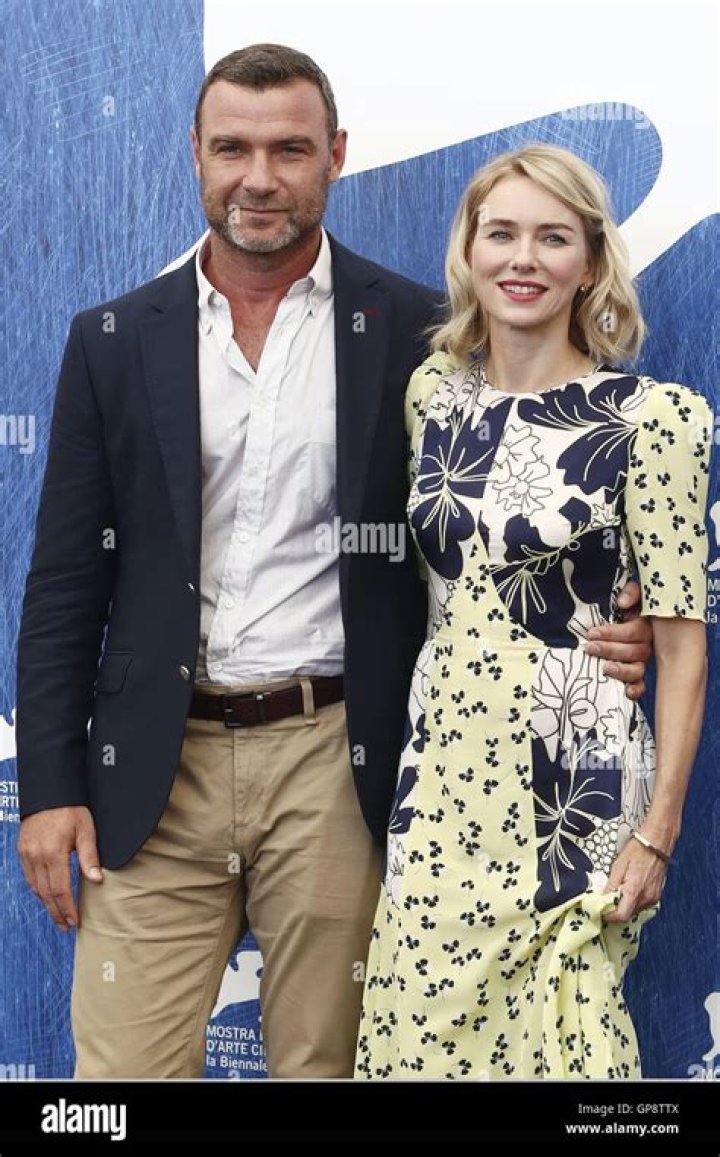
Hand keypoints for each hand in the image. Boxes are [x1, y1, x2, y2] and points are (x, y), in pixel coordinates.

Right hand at [18, 806, 102, 930]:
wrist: (48, 791)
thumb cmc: (70, 808)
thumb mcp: (85, 829)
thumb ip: (89, 856)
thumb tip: (96, 880)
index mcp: (53, 852)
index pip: (60, 889)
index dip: (67, 908)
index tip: (74, 921)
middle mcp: (36, 856)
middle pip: (46, 893)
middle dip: (57, 912)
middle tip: (66, 926)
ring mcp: (27, 854)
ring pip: (35, 887)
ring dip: (47, 904)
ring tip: (58, 916)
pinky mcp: (22, 851)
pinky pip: (29, 877)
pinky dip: (38, 890)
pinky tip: (46, 897)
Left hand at [586, 581, 651, 699]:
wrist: (625, 615)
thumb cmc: (627, 605)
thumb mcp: (632, 593)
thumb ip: (631, 592)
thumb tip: (623, 602)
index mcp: (645, 625)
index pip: (634, 632)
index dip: (613, 633)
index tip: (592, 633)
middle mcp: (647, 644)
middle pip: (635, 652)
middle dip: (610, 650)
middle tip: (590, 648)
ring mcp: (642, 660)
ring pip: (638, 670)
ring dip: (621, 671)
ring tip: (604, 668)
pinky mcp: (636, 674)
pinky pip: (641, 685)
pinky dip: (636, 690)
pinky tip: (627, 693)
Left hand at [603, 834, 667, 921]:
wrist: (657, 842)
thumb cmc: (638, 850)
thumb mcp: (619, 865)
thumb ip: (611, 885)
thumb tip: (602, 898)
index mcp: (635, 891)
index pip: (621, 915)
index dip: (609, 916)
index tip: (600, 912)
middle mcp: (646, 898)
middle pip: (628, 915)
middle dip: (615, 911)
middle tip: (605, 903)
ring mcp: (653, 897)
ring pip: (635, 910)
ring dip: (624, 907)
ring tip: (615, 895)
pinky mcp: (657, 894)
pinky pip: (642, 904)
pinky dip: (633, 902)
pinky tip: (627, 891)